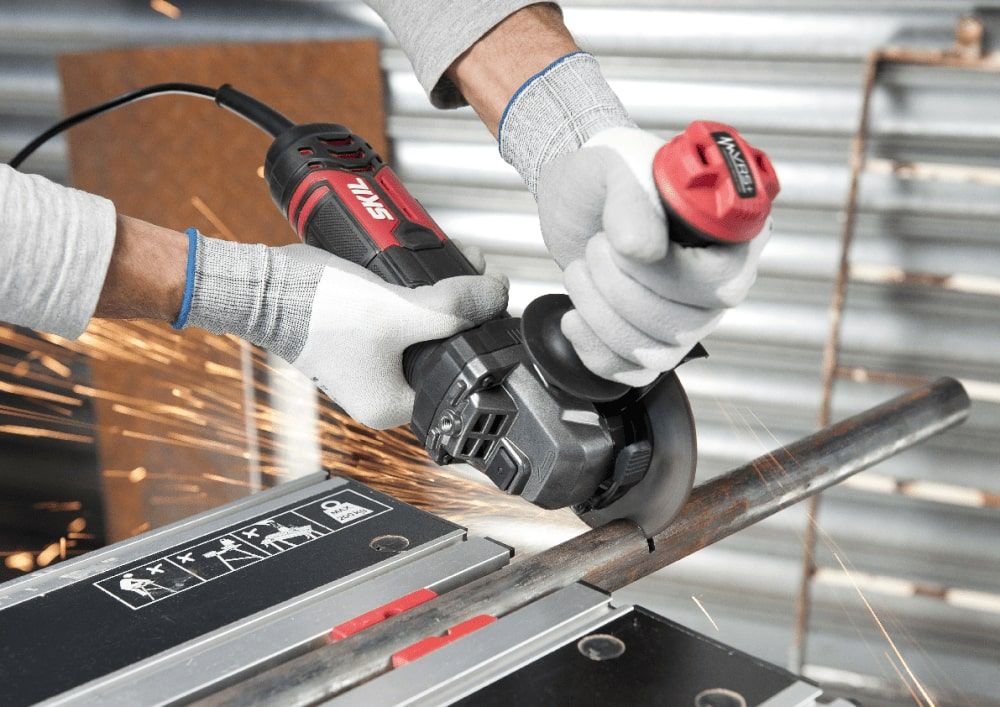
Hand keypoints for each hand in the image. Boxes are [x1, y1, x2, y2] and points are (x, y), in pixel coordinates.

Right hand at [182, 236, 507, 428]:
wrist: (263, 286)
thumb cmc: (318, 311)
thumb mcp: (401, 311)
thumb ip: (456, 308)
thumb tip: (497, 294)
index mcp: (392, 406)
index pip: (459, 374)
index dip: (482, 334)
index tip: (493, 301)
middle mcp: (381, 392)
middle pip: (444, 347)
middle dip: (466, 308)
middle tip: (478, 276)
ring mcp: (367, 363)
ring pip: (424, 326)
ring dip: (445, 294)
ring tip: (460, 262)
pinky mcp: (357, 337)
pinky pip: (400, 315)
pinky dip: (417, 292)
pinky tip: (430, 264)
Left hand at [536, 127, 769, 386]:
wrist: (577, 197)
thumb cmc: (609, 173)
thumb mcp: (614, 164)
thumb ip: (631, 198)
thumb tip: (642, 249)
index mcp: (729, 235)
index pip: (721, 281)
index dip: (666, 273)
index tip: (624, 246)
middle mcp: (719, 282)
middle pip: (682, 324)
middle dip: (619, 289)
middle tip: (595, 248)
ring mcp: (689, 317)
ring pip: (655, 353)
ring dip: (601, 314)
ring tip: (581, 270)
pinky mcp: (652, 340)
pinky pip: (632, 373)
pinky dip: (593, 349)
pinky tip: (575, 316)